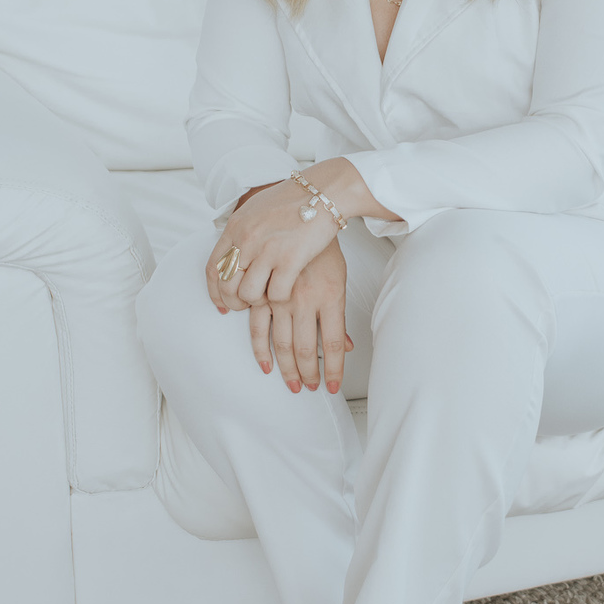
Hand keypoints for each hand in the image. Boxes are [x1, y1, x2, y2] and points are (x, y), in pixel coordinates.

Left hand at [207, 177, 338, 315]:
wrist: (323, 190)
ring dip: (258, 301)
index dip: (215, 292)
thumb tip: (236, 253)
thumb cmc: (295, 199)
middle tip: (247, 305)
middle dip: (235, 302)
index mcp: (236, 226)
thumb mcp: (258, 209)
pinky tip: (287, 290)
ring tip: (269, 295)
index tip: (222, 303)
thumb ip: (244, 231)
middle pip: (227, 285)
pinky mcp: (290, 259)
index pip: (213, 268)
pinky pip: (275, 294)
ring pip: (248, 294)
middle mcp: (247, 239)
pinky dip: (280, 298)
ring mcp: (267, 249)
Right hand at [255, 236, 353, 393]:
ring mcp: (280, 296)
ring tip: (292, 384)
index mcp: (330, 296)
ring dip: (286, 368)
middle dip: (307, 374)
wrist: (299, 214)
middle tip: (308, 388)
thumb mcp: (340, 280)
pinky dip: (259, 348)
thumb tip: (347, 347)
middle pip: (305, 348)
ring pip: (280, 342)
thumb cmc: (323, 249)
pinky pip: (256, 325)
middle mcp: (305, 299)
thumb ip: (339, 316)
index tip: (330, 387)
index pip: (332, 344)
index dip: (332, 370)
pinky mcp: (262, 291)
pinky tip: (265, 365)